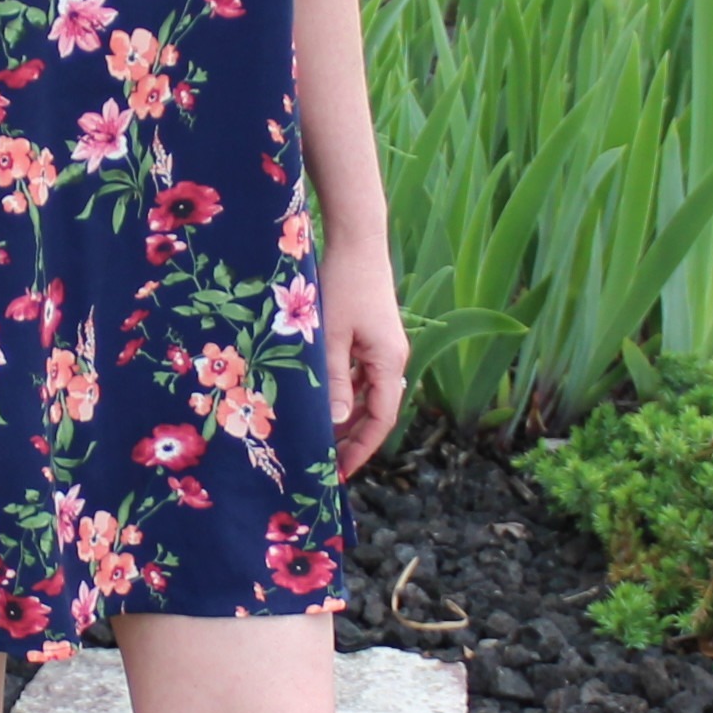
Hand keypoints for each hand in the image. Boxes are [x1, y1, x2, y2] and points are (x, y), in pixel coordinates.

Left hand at [318, 236, 407, 480]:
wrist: (357, 240)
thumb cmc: (343, 284)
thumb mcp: (331, 336)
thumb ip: (334, 379)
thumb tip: (337, 423)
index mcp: (390, 362)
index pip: (382, 418)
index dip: (362, 448)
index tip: (341, 471)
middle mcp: (393, 359)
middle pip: (377, 411)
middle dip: (353, 439)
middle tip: (326, 464)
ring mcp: (383, 348)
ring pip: (368, 394)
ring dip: (347, 417)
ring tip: (320, 440)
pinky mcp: (372, 337)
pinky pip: (361, 376)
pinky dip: (345, 394)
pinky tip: (323, 403)